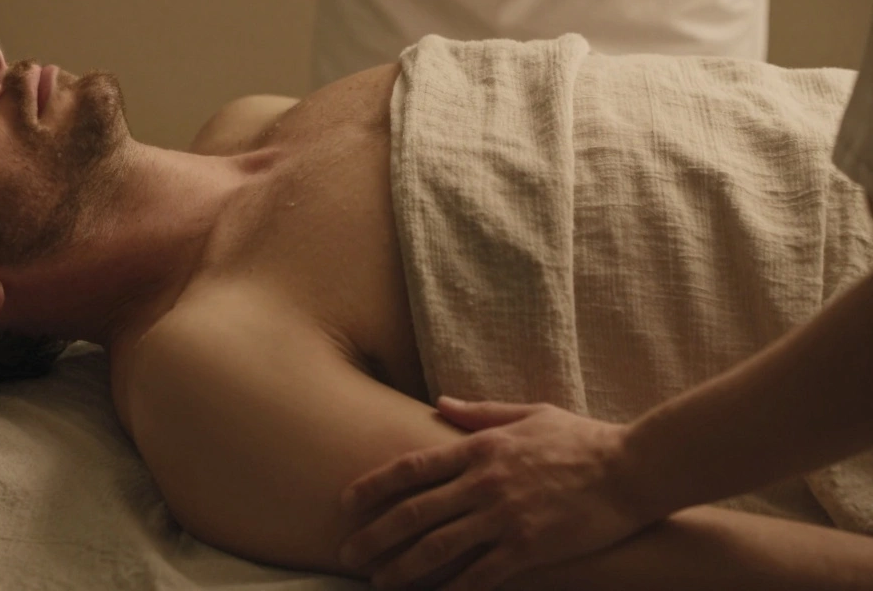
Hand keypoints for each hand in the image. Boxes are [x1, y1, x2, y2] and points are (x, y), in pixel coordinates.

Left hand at [338, 397, 652, 590]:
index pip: (412, 467)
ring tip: (378, 581)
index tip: (346, 501)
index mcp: (480, 447)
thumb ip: (479, 413)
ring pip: (438, 548)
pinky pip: (479, 575)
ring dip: (402, 568)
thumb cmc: (580, 439)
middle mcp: (484, 482)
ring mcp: (504, 517)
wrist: (632, 469)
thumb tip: (437, 404)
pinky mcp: (528, 548)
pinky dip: (451, 590)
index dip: (373, 486)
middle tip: (348, 553)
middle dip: (375, 534)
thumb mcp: (527, 413)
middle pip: (414, 512)